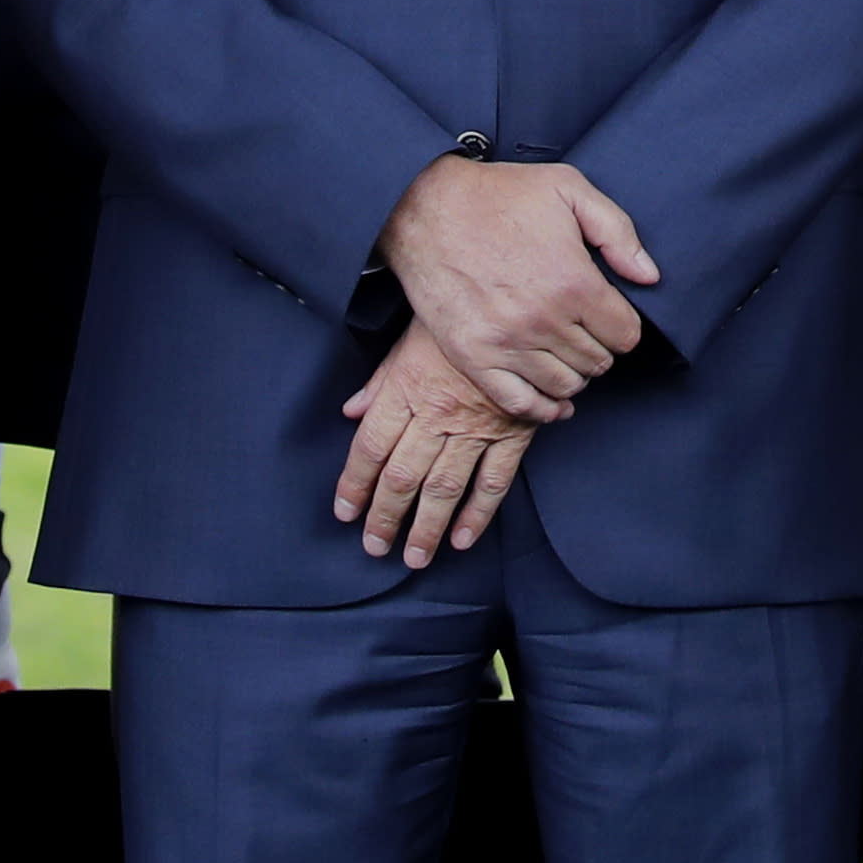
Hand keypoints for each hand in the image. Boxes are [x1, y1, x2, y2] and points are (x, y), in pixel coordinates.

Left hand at [334, 317, 535, 568]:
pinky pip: (493, 481)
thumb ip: (380, 382)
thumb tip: (352, 413)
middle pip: (403, 477)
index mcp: (407, 390)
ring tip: (415, 557)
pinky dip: (478, 514)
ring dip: (427, 527)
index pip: (371, 449)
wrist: (517, 305)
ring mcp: (477, 428)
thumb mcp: (409, 339)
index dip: (355, 485)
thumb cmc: (456, 320)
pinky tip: (463, 539)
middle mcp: (437, 416)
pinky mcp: (513, 433)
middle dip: (386, 517)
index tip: (346, 513)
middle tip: (375, 547)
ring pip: (444, 488)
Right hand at [381, 157, 661, 421]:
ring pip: (566, 386)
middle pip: (598, 362)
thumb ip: (618, 232)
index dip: (624, 326)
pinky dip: (543, 408)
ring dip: (575, 374)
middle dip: (600, 347)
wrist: (425, 208)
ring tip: (567, 354)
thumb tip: (650, 277)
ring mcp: (507, 345)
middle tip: (588, 331)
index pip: (625, 335)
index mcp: (574, 282)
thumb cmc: (499, 194)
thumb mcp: (569, 189)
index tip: (612, 316)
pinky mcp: (474, 358)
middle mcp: (544, 321)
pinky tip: (554, 400)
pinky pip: (520, 404)